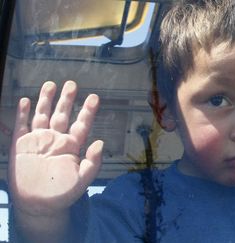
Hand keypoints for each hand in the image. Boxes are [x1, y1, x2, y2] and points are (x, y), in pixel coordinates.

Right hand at [8, 81, 102, 216]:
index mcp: (72, 146)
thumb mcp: (82, 180)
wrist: (39, 206)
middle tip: (72, 84)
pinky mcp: (21, 146)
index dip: (87, 111)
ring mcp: (39, 141)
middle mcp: (56, 140)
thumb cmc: (62, 194)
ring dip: (46, 100)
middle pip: (62, 114)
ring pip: (42, 115)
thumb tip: (100, 143)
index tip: (94, 97)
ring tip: (51, 84)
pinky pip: (21, 126)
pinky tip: (26, 100)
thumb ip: (92, 162)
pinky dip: (23, 113)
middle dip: (67, 99)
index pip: (81, 124)